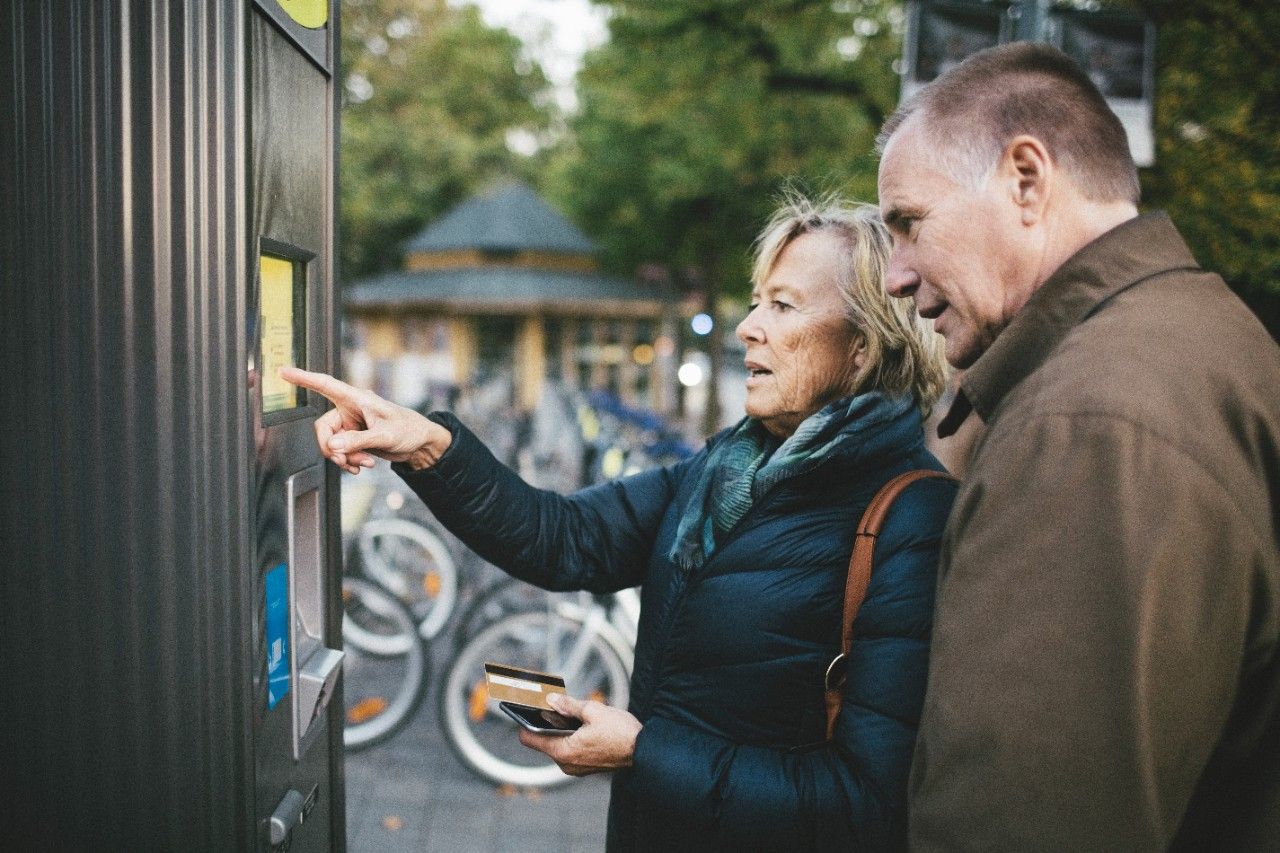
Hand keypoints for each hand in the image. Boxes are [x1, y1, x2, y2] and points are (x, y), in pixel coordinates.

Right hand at [278, 367, 451, 473]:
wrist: (420, 444)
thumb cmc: (409, 430)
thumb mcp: (385, 436)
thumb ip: (357, 441)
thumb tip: (332, 446)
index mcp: (357, 399)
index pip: (325, 385)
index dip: (303, 378)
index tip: (283, 372)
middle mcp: (350, 409)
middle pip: (323, 428)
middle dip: (331, 448)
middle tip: (345, 461)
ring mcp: (351, 425)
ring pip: (331, 443)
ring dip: (343, 457)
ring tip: (363, 464)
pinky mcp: (354, 438)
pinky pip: (340, 451)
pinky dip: (348, 461)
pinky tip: (362, 465)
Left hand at [517, 694, 641, 776]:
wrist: (644, 752)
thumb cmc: (621, 733)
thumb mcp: (593, 711)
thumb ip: (568, 705)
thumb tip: (550, 699)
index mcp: (563, 751)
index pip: (528, 738)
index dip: (524, 721)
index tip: (524, 708)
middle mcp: (566, 764)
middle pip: (544, 740)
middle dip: (548, 723)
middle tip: (557, 705)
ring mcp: (576, 768)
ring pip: (558, 745)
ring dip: (562, 730)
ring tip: (576, 715)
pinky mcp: (586, 767)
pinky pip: (570, 750)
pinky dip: (572, 738)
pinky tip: (584, 726)